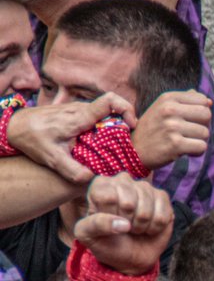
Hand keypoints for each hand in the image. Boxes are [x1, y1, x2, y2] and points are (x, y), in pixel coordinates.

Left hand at [7, 93, 136, 184]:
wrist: (14, 126)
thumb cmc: (33, 140)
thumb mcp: (51, 159)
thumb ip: (72, 170)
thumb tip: (91, 179)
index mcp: (79, 117)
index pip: (110, 101)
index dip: (126, 109)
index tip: (131, 126)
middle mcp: (81, 110)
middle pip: (113, 108)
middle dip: (125, 122)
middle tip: (127, 142)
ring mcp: (78, 110)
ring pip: (105, 113)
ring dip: (115, 126)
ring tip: (115, 145)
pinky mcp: (75, 114)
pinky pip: (97, 117)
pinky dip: (105, 128)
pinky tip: (100, 144)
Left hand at [73, 173, 172, 275]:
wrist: (130, 257)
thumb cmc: (106, 243)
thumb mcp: (88, 236)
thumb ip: (96, 225)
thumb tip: (123, 224)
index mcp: (100, 186)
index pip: (108, 197)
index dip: (111, 215)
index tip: (109, 222)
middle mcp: (122, 182)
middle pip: (128, 202)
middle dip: (127, 222)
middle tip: (124, 227)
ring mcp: (144, 188)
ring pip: (146, 208)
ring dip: (142, 226)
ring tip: (136, 228)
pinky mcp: (162, 198)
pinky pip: (163, 213)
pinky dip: (156, 226)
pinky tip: (149, 227)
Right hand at [130, 90, 211, 169]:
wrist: (133, 149)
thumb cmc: (153, 128)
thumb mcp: (164, 107)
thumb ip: (186, 101)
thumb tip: (210, 101)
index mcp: (168, 98)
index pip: (202, 100)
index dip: (201, 112)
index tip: (191, 119)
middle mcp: (170, 110)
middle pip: (206, 114)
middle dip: (203, 125)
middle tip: (191, 133)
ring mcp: (172, 127)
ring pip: (205, 132)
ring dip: (199, 140)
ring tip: (185, 142)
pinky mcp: (175, 144)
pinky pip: (202, 147)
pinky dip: (197, 152)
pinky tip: (186, 151)